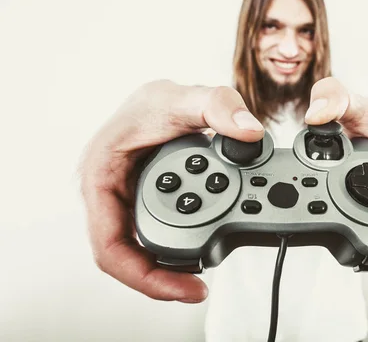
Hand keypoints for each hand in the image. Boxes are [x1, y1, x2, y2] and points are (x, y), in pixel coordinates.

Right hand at [78, 80, 264, 302]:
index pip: (109, 245)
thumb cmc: (155, 102)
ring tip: (202, 277)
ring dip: (171, 265)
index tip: (182, 285)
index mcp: (102, 177)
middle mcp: (111, 196)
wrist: (161, 101)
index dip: (143, 275)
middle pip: (128, 255)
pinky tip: (205, 249)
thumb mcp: (185, 96)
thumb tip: (249, 132)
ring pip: (143, 249)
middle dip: (162, 275)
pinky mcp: (149, 205)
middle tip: (197, 287)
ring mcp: (129, 203)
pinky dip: (181, 245)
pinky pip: (159, 235)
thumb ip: (218, 106)